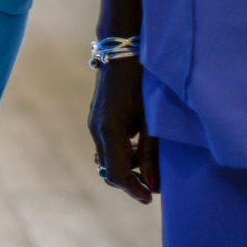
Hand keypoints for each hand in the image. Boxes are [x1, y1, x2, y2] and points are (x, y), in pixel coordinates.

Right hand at [88, 58, 156, 203]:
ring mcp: (94, 123)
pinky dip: (121, 152)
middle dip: (130, 181)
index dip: (133, 189)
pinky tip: (138, 144)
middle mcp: (96, 130)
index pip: (115, 174)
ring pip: (107, 158)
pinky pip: (106, 144)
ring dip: (127, 166)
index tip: (150, 197)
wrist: (121, 49)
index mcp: (109, 132)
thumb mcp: (150, 119)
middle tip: (152, 184)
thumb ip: (150, 153)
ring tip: (149, 161)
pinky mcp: (97, 117)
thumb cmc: (141, 82)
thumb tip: (152, 185)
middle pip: (108, 170)